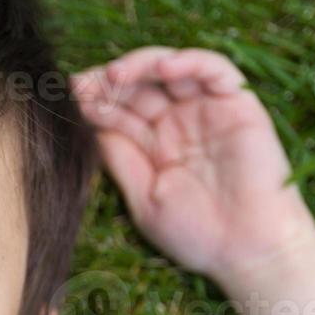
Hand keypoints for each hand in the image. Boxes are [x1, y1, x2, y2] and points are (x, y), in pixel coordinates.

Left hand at [72, 46, 314, 284]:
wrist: (250, 252)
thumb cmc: (199, 234)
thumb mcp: (144, 197)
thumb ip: (120, 159)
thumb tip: (89, 126)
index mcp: (155, 144)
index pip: (119, 110)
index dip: (93, 101)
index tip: (63, 99)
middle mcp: (179, 122)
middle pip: (139, 86)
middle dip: (108, 82)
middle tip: (82, 84)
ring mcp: (208, 110)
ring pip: (171, 69)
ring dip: (141, 65)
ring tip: (115, 76)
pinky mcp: (239, 105)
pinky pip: (214, 69)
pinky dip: (189, 62)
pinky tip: (163, 69)